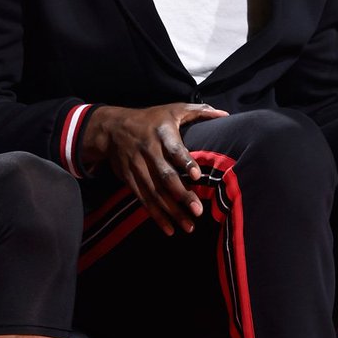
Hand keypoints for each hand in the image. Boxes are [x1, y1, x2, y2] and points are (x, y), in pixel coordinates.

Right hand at [82, 102, 228, 235]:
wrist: (112, 128)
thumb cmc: (151, 118)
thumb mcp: (173, 109)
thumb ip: (200, 111)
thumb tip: (225, 114)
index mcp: (162, 133)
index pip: (175, 149)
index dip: (185, 162)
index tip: (197, 176)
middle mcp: (149, 151)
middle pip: (165, 176)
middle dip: (181, 195)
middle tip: (198, 211)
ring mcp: (137, 166)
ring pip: (155, 192)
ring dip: (171, 211)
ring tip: (188, 226)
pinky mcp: (130, 179)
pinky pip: (143, 199)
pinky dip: (156, 215)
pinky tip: (169, 229)